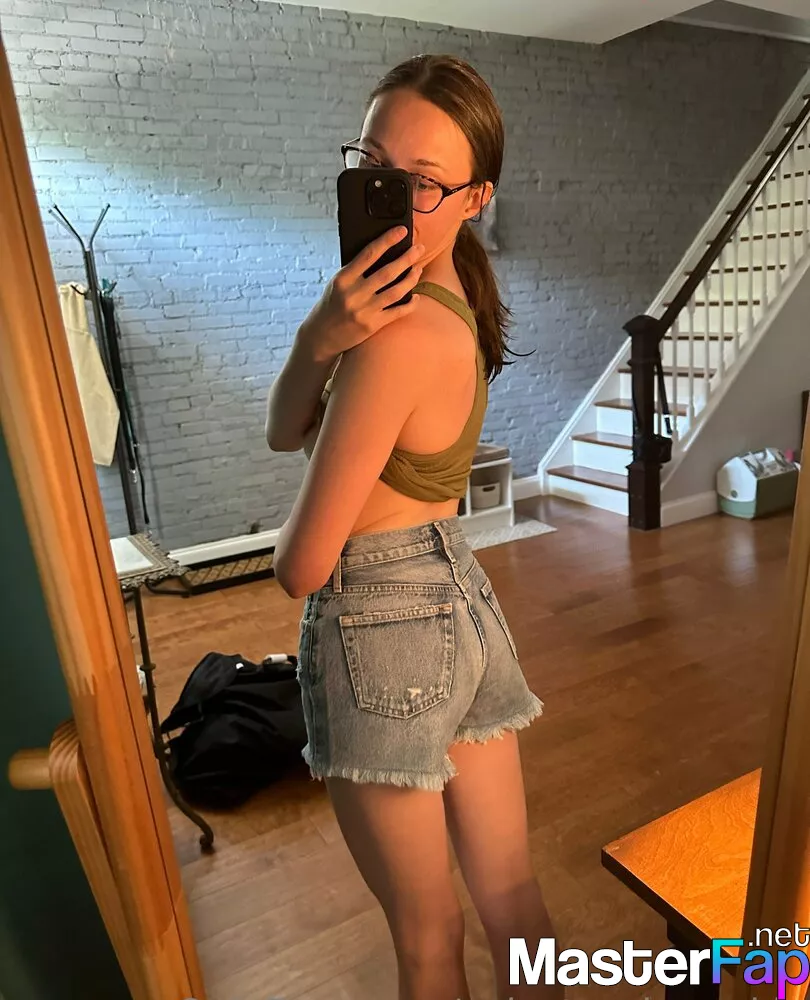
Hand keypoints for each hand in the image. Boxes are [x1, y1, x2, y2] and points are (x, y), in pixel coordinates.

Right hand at [298, 227, 424, 362]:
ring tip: (418, 269)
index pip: (369, 254)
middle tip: (419, 248)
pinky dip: (410, 303)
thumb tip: (382, 253)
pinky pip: (397, 312)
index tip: (402, 231)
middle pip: (387, 272)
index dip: (387, 240)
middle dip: (407, 258)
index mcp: (343, 279)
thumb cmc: (331, 305)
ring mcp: (364, 311)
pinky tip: (416, 296)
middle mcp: (354, 294)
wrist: (321, 336)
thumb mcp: (336, 284)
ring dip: (410, 279)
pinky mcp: (372, 326)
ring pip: (396, 291)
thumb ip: (355, 271)